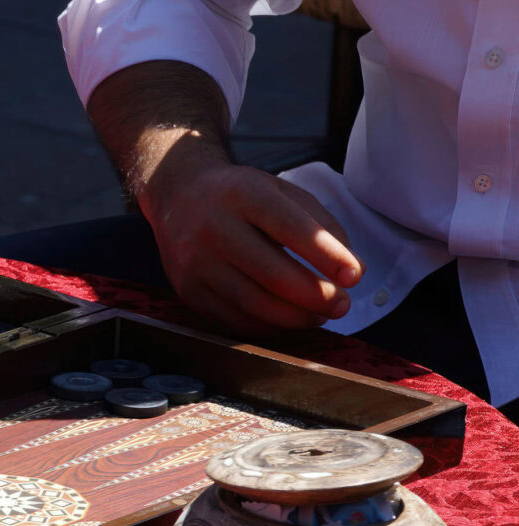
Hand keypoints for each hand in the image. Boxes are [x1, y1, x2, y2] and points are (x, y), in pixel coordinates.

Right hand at [141, 149, 363, 335]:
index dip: (326, 255)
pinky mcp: (187, 291)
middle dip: (316, 297)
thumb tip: (352, 271)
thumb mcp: (280, 192)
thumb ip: (321, 224)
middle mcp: (213, 228)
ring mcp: (195, 263)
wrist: (177, 197)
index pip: (290, 228)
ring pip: (255, 304)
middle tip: (342, 305)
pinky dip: (268, 326)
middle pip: (274, 275)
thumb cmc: (240, 197)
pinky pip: (234, 320)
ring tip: (319, 315)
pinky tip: (286, 320)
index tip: (354, 277)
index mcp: (242, 194)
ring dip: (295, 318)